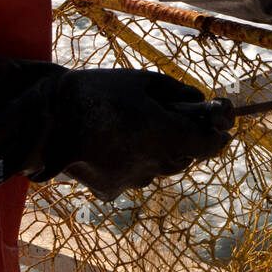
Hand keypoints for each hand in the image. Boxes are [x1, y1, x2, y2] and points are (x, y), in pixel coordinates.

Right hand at [0, 49, 231, 201]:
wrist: (47, 119)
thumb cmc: (99, 92)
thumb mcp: (144, 81)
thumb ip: (178, 93)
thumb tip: (202, 101)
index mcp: (166, 135)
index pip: (210, 145)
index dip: (219, 135)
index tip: (224, 125)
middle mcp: (154, 164)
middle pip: (185, 157)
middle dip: (185, 139)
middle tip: (175, 118)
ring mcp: (133, 180)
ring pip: (160, 168)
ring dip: (159, 151)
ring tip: (136, 127)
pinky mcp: (111, 189)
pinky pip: (133, 175)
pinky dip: (131, 161)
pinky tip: (113, 143)